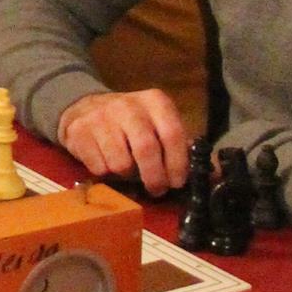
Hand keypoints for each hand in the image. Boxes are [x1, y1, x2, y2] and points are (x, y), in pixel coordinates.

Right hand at [57, 87, 189, 197]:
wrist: (81, 107)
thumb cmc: (129, 123)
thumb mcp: (157, 124)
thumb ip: (182, 147)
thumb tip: (212, 175)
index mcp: (154, 102)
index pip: (173, 133)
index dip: (177, 163)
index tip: (177, 182)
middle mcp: (128, 105)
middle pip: (146, 149)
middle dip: (154, 177)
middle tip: (157, 189)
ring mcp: (101, 117)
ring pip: (121, 163)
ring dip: (127, 175)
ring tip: (127, 169)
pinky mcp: (79, 131)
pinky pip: (99, 167)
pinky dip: (105, 173)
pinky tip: (106, 163)